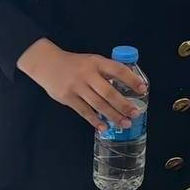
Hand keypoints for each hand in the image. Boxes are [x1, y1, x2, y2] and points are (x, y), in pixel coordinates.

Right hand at [17, 38, 147, 132]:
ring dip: (113, 115)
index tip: (143, 89)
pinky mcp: (67, 98)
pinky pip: (84, 111)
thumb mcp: (92, 61)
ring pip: (98, 104)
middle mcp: (87, 74)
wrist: (46, 63)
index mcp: (96, 62)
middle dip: (124, 104)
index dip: (132, 80)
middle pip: (108, 92)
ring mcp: (76, 86)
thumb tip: (129, 85)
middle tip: (136, 113)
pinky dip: (95, 121)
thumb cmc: (76, 64)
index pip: (118, 70)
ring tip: (125, 123)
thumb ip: (107, 71)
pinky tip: (104, 128)